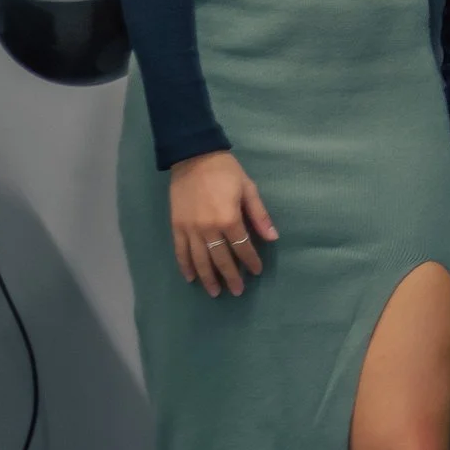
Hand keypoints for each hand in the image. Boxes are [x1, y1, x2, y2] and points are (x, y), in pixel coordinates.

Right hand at [167, 151, 277, 295]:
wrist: (194, 157)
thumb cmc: (226, 172)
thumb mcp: (249, 189)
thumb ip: (259, 215)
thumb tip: (273, 238)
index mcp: (229, 219)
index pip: (242, 247)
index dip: (250, 261)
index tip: (256, 271)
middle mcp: (208, 229)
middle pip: (221, 259)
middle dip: (230, 276)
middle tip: (237, 291)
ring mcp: (190, 229)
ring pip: (200, 260)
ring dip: (208, 278)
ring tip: (215, 292)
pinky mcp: (176, 226)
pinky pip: (181, 251)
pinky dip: (186, 266)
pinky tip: (191, 278)